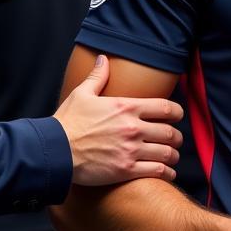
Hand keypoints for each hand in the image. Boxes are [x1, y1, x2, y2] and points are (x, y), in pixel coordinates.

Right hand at [55, 54, 183, 185]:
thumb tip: (103, 59)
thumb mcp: (82, 94)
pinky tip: (167, 171)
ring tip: (171, 156)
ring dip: (173, 155)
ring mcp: (131, 150)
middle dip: (176, 137)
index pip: (166, 107)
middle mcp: (133, 128)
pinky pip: (158, 171)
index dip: (177, 113)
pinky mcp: (126, 170)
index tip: (176, 117)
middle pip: (171, 132)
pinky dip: (167, 172)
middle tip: (174, 140)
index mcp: (127, 107)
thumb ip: (98, 77)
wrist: (53, 150)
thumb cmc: (67, 122)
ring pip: (167, 153)